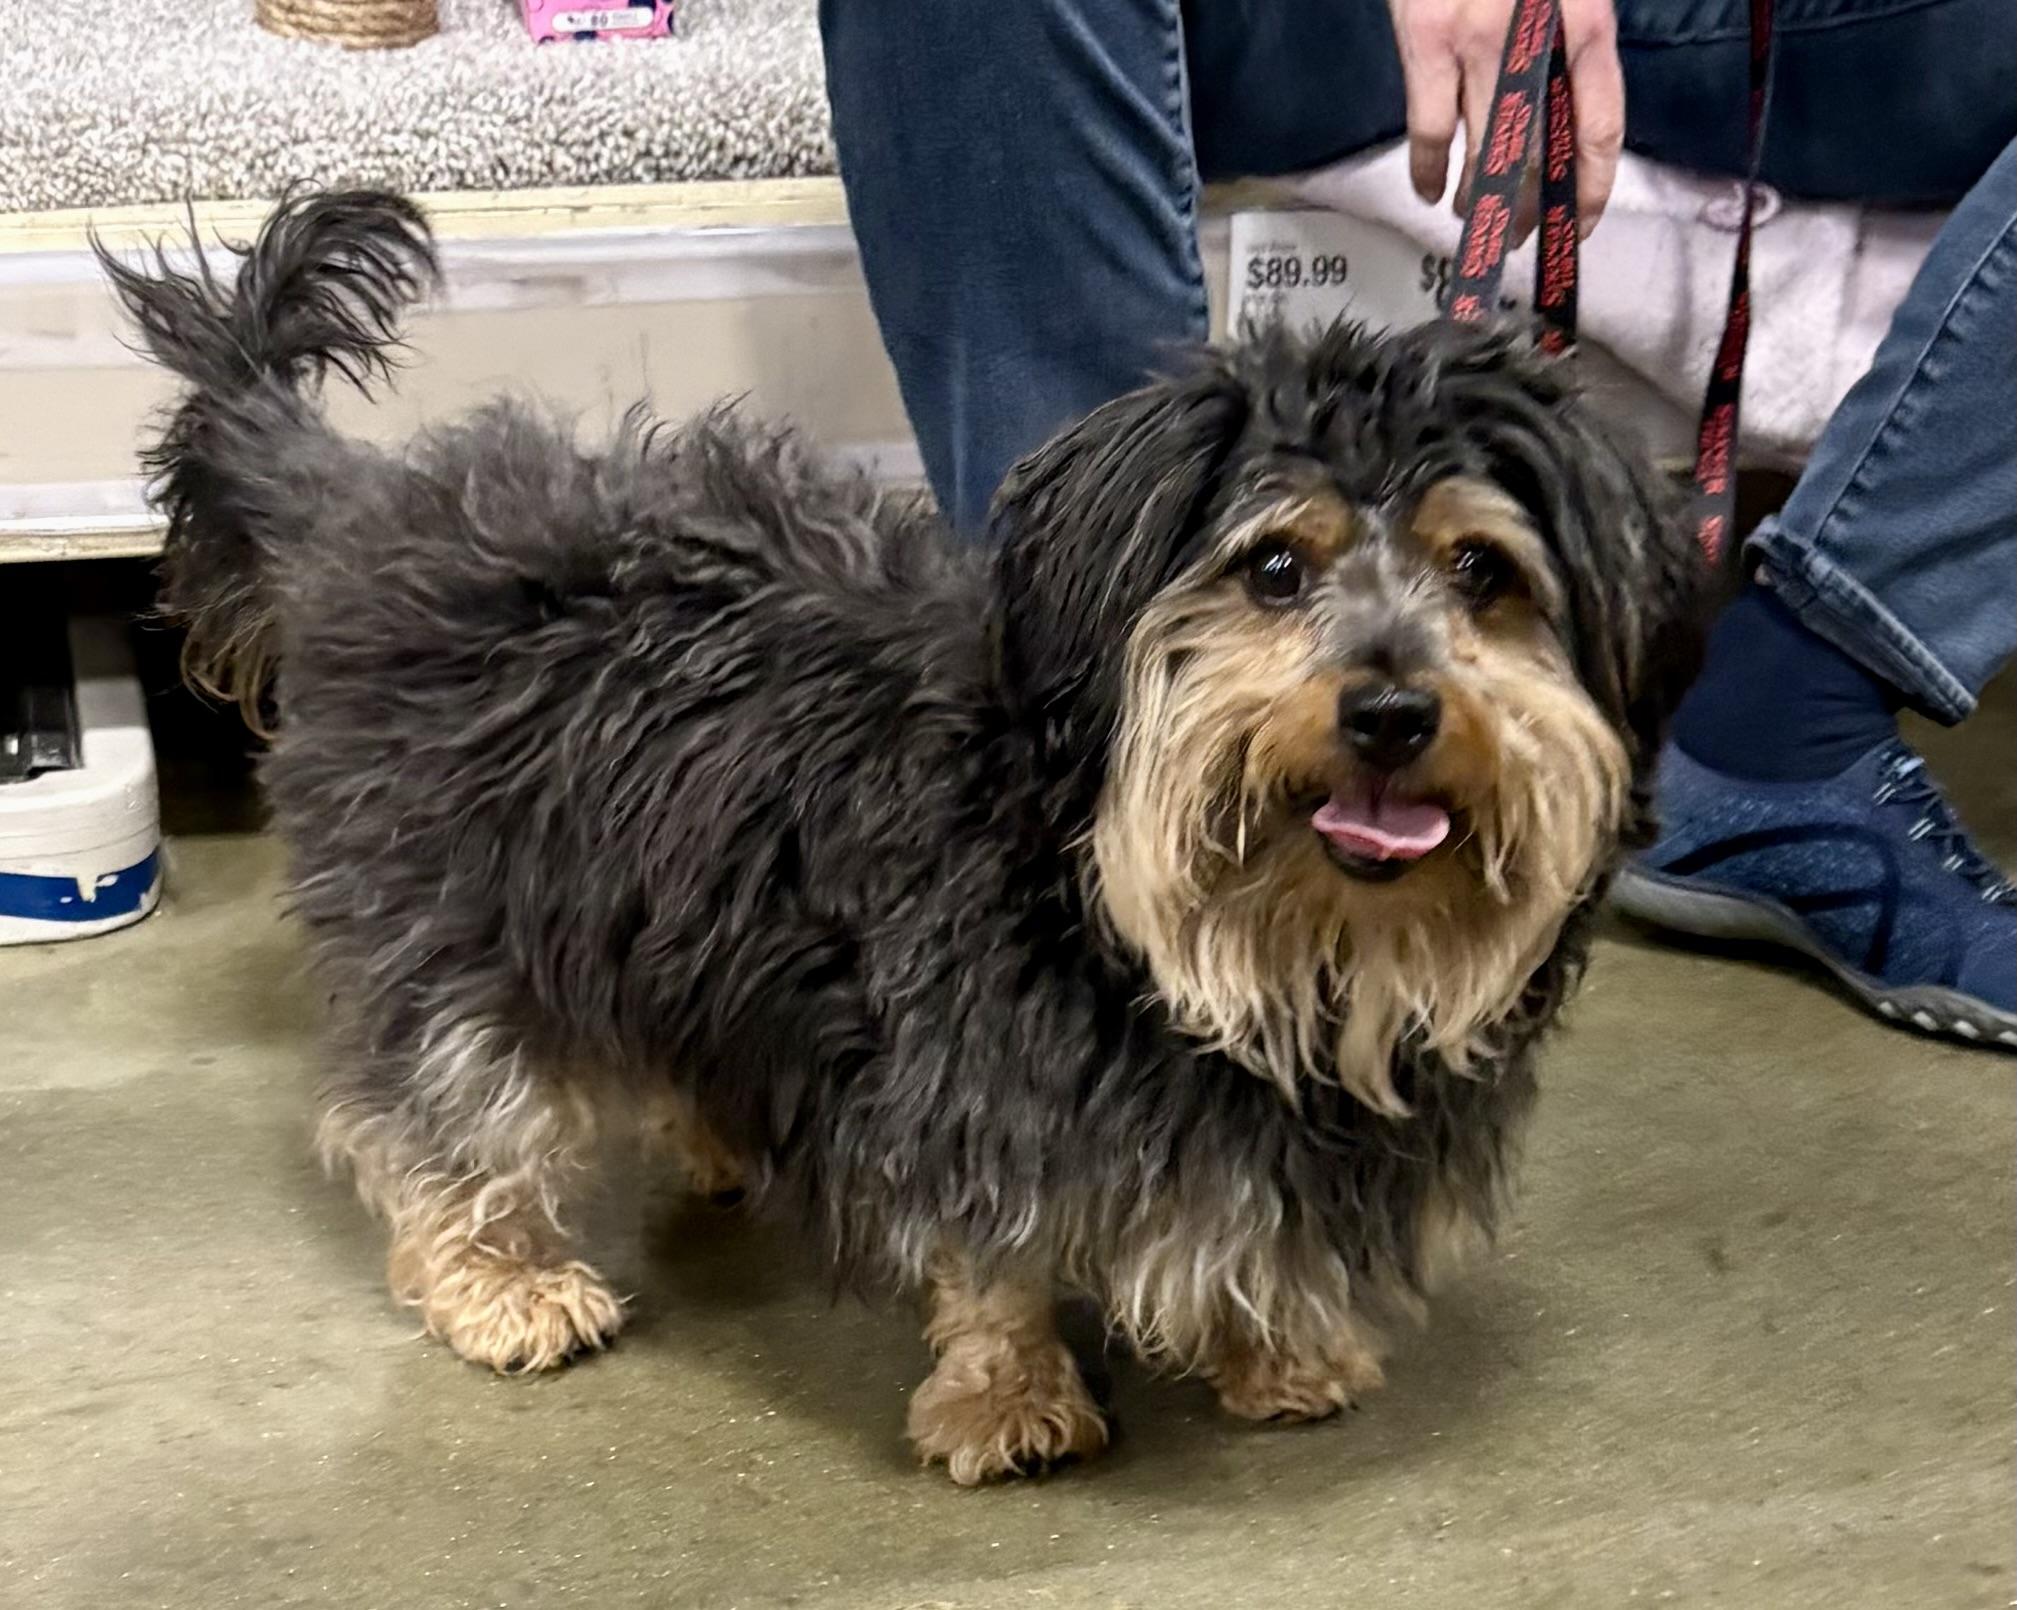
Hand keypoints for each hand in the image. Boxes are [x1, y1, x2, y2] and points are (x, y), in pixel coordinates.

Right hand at [1388, 0, 1623, 237]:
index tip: (1576, 224)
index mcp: (1586, 25)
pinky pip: (1430, 128)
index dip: (1590, 189)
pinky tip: (1429, 189)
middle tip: (1514, 232)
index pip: (1598, 130)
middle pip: (1538, 153)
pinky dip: (1429, 171)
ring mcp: (1476, 42)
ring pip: (1484, 149)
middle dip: (1525, 208)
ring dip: (1478, 197)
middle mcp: (1534, 41)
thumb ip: (1568, 43)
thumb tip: (1563, 109)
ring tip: (1471, 214)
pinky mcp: (1427, 39)